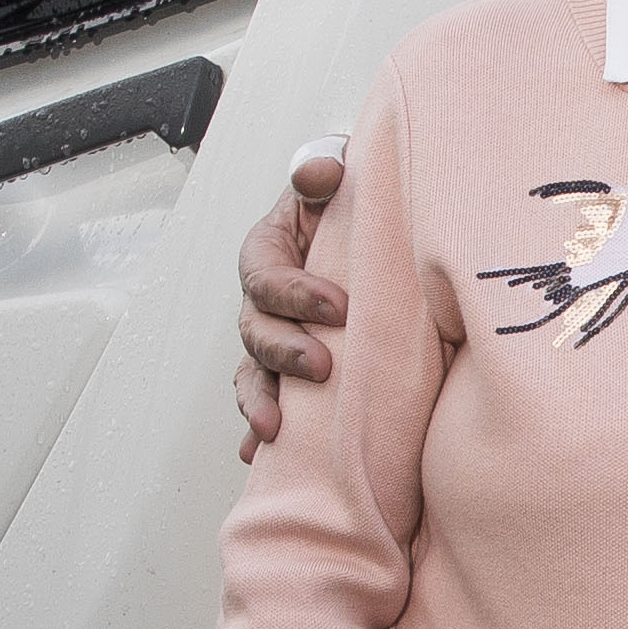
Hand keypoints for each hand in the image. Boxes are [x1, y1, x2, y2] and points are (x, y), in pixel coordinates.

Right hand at [232, 137, 347, 457]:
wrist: (373, 235)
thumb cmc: (353, 208)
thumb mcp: (340, 178)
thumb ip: (324, 172)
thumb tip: (321, 172)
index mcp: (269, 251)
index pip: (265, 275)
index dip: (293, 292)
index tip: (337, 306)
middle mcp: (265, 301)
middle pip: (256, 331)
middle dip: (284, 353)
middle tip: (321, 366)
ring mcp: (275, 339)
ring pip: (254, 374)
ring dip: (260, 401)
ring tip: (275, 428)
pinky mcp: (292, 372)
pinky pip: (269, 404)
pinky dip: (259, 430)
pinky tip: (259, 456)